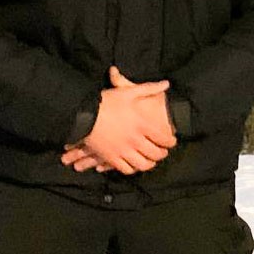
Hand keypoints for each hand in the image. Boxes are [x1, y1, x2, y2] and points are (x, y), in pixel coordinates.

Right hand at [62, 66, 176, 174]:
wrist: (81, 115)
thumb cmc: (105, 102)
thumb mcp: (128, 92)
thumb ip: (149, 88)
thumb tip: (166, 84)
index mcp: (142, 124)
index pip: (164, 138)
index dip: (171, 142)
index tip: (172, 141)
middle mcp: (135, 140)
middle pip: (156, 154)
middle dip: (162, 154)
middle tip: (162, 152)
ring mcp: (123, 151)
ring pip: (143, 165)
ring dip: (149, 164)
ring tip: (150, 160)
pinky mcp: (111, 158)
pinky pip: (126, 169)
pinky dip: (132, 169)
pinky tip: (133, 165)